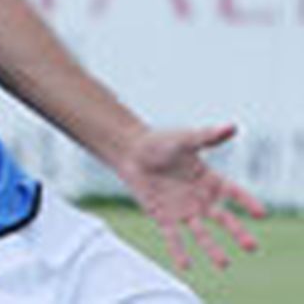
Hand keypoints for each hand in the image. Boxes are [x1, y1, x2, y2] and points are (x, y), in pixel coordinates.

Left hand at [117, 124, 265, 270]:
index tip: (261, 213)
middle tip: (251, 246)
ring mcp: (183, 210)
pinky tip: (185, 265)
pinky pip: (173, 236)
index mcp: (210, 180)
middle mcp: (200, 199)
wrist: (130, 151)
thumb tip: (232, 126)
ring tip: (224, 264)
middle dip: (237, 233)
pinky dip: (179, 250)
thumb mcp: (184, 139)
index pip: (233, 193)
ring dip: (212, 248)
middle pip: (223, 219)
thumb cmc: (160, 143)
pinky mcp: (163, 217)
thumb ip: (206, 136)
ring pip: (201, 232)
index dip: (247, 202)